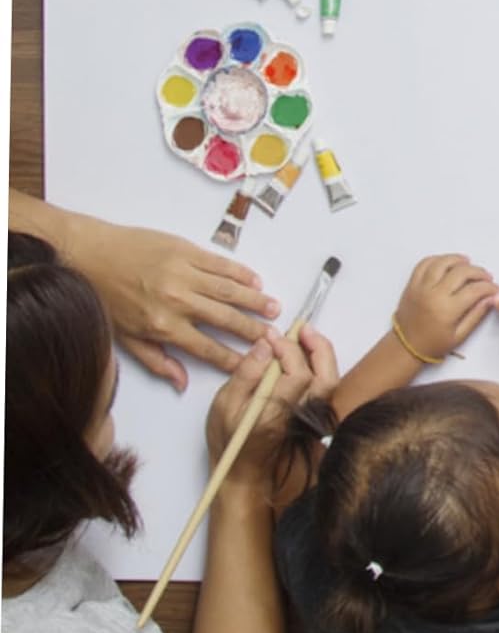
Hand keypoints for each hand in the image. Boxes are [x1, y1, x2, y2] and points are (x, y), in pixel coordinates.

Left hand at [68, 214, 279, 389]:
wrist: (90, 254)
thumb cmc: (106, 296)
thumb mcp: (125, 337)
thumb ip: (157, 360)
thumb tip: (181, 382)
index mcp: (162, 326)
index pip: (206, 347)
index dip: (232, 358)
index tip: (250, 363)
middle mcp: (178, 301)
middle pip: (225, 319)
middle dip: (252, 329)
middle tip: (273, 335)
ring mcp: (184, 273)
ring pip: (229, 290)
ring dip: (255, 300)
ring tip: (274, 307)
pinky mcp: (187, 250)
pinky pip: (221, 264)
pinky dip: (241, 273)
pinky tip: (255, 280)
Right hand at [206, 325, 338, 486]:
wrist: (244, 472)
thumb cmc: (230, 441)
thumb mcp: (224, 405)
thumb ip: (246, 373)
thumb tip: (265, 345)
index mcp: (276, 414)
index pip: (297, 374)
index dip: (289, 349)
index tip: (273, 336)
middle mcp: (299, 416)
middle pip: (325, 377)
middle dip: (317, 347)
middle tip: (302, 329)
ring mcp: (310, 417)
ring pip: (330, 382)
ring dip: (322, 355)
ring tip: (306, 337)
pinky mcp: (314, 415)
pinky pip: (326, 387)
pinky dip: (321, 366)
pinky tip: (306, 356)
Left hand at [394, 253, 498, 360]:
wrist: (405, 347)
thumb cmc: (433, 344)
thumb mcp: (459, 336)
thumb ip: (477, 315)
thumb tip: (492, 298)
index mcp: (447, 310)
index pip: (474, 290)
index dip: (489, 287)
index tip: (496, 289)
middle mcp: (434, 294)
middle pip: (461, 272)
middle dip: (478, 272)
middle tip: (486, 277)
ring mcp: (421, 287)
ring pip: (442, 262)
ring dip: (458, 260)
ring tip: (468, 264)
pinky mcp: (412, 284)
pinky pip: (424, 263)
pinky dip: (437, 259)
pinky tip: (447, 263)